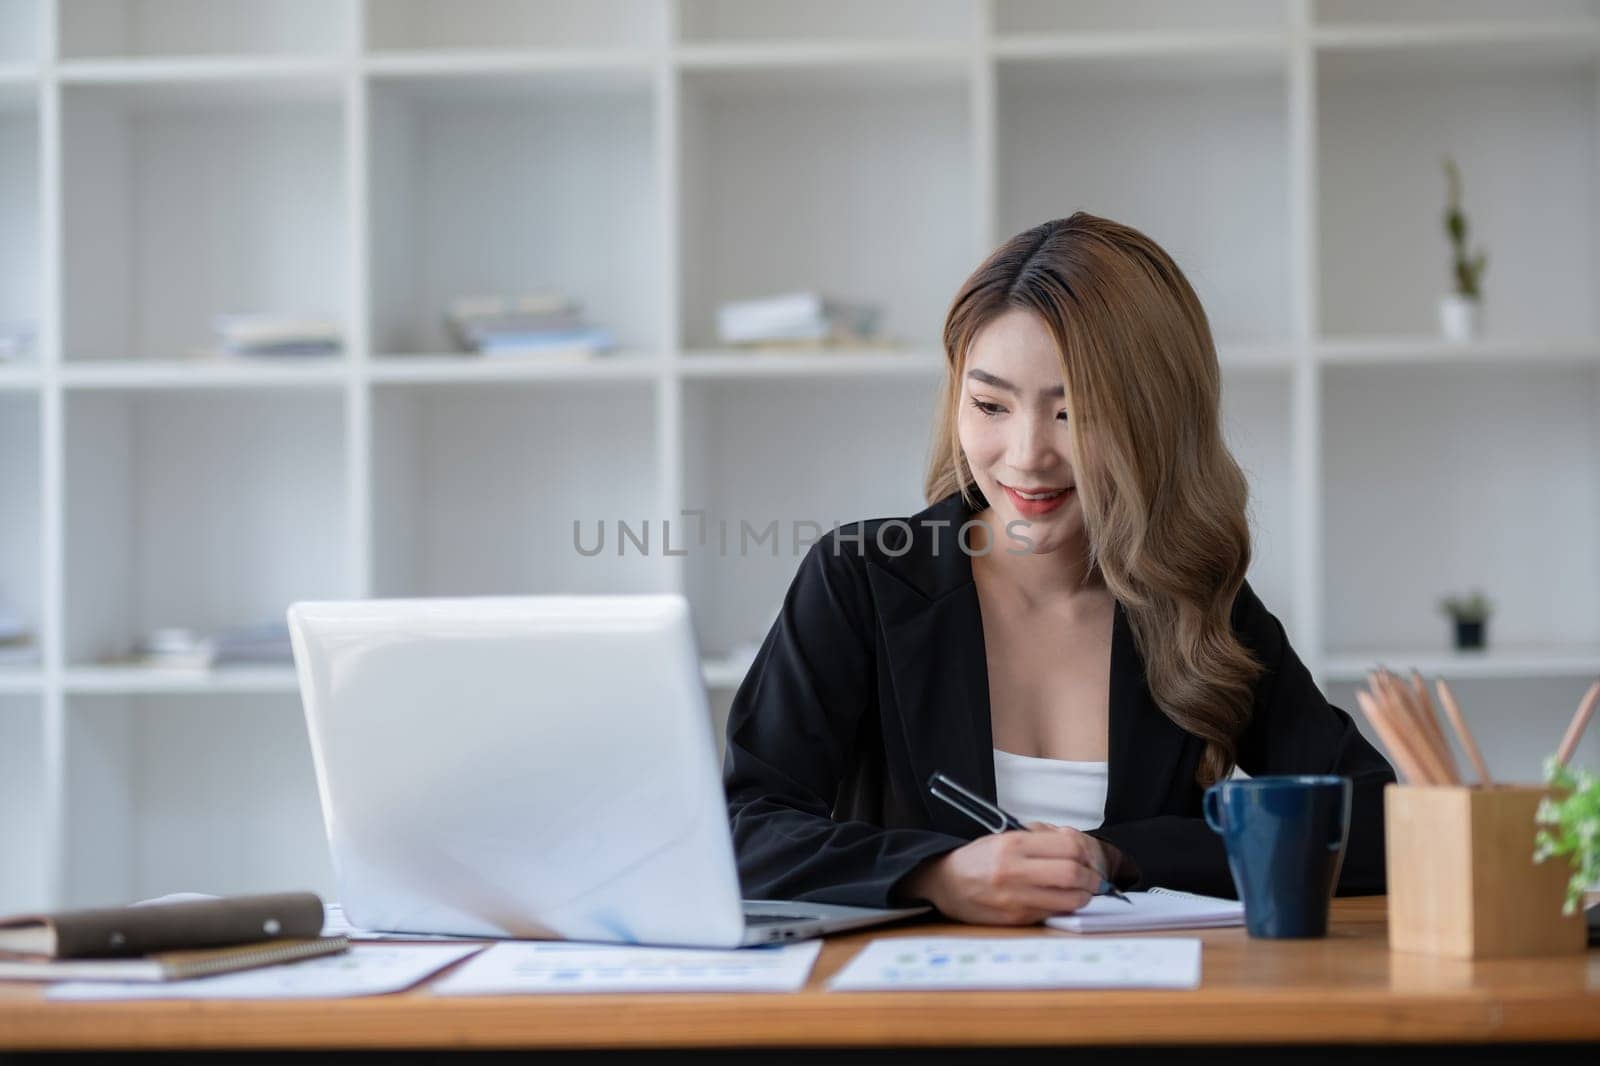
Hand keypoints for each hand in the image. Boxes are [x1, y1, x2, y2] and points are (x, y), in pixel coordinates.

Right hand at [898, 823, 1111, 924]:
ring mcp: (1015, 898)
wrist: (945, 884)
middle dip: (1091, 877)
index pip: (1067, 846)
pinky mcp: (1016, 918)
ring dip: (1083, 896)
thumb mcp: (1005, 835)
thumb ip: (1040, 837)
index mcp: (1013, 844)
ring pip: (1069, 899)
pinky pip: (1053, 913)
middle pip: (1072, 874)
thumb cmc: (979, 858)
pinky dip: (1063, 907)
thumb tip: (1075, 843)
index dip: (1084, 851)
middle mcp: (1014, 871)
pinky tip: (1059, 900)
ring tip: (1081, 891)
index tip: (1086, 855)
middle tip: (1092, 878)